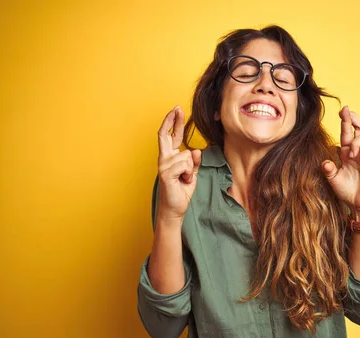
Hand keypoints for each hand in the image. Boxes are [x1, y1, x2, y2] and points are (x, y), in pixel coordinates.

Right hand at [157, 105, 201, 219]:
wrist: (175, 208)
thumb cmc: (182, 191)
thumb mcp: (192, 173)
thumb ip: (194, 162)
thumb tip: (195, 150)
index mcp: (170, 157)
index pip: (171, 136)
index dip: (174, 122)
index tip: (177, 109)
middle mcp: (164, 159)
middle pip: (166, 135)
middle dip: (172, 120)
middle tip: (177, 108)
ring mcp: (163, 166)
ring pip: (186, 156)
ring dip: (191, 169)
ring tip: (185, 179)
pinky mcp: (166, 174)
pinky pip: (185, 165)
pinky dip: (188, 174)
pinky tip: (183, 181)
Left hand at [321, 106, 359, 215]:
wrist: (358, 205)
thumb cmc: (346, 192)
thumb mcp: (334, 180)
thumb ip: (329, 170)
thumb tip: (326, 162)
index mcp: (346, 153)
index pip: (346, 134)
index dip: (345, 122)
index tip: (342, 110)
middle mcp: (358, 152)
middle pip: (359, 129)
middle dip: (354, 120)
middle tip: (348, 112)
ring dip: (358, 141)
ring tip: (352, 154)